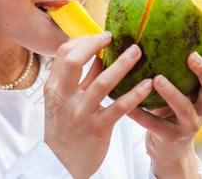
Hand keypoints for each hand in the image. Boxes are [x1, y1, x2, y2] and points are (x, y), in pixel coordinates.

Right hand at [43, 31, 152, 178]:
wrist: (61, 165)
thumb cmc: (65, 129)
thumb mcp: (64, 101)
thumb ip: (81, 79)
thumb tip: (99, 55)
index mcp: (54, 88)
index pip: (63, 54)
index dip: (83, 41)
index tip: (101, 36)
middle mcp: (64, 98)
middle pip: (74, 61)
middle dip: (95, 44)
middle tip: (114, 37)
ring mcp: (81, 114)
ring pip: (102, 83)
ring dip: (122, 64)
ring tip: (137, 52)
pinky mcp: (98, 129)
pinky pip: (119, 108)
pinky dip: (135, 94)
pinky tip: (148, 84)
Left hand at [127, 47, 201, 176]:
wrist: (168, 147)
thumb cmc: (172, 108)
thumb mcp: (182, 89)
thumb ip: (179, 69)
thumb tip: (163, 28)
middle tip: (192, 57)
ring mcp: (189, 124)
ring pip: (185, 108)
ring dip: (172, 93)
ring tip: (157, 79)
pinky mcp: (171, 137)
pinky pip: (155, 125)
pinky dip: (141, 114)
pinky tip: (128, 105)